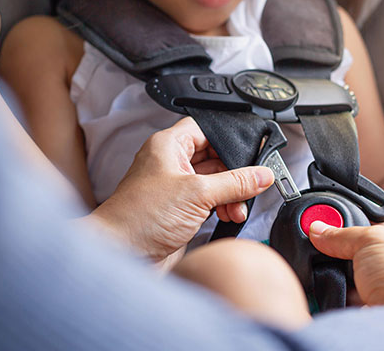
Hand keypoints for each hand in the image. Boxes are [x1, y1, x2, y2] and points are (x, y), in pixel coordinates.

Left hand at [89, 117, 273, 260]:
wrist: (122, 254)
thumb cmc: (139, 217)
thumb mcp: (197, 193)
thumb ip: (234, 183)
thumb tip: (261, 174)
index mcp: (168, 146)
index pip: (205, 129)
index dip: (229, 136)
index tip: (252, 148)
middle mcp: (171, 163)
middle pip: (214, 156)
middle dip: (235, 173)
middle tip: (251, 183)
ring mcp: (176, 188)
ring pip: (214, 181)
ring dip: (231, 193)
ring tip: (239, 206)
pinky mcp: (181, 210)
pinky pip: (210, 201)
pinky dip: (224, 207)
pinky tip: (231, 215)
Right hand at [309, 221, 383, 347]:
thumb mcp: (372, 239)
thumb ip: (344, 233)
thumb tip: (321, 230)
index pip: (378, 231)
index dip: (355, 225)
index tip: (331, 223)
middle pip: (363, 257)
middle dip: (344, 253)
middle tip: (325, 246)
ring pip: (353, 281)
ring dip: (340, 277)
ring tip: (330, 270)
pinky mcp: (371, 316)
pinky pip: (346, 301)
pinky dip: (337, 296)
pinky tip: (333, 290)